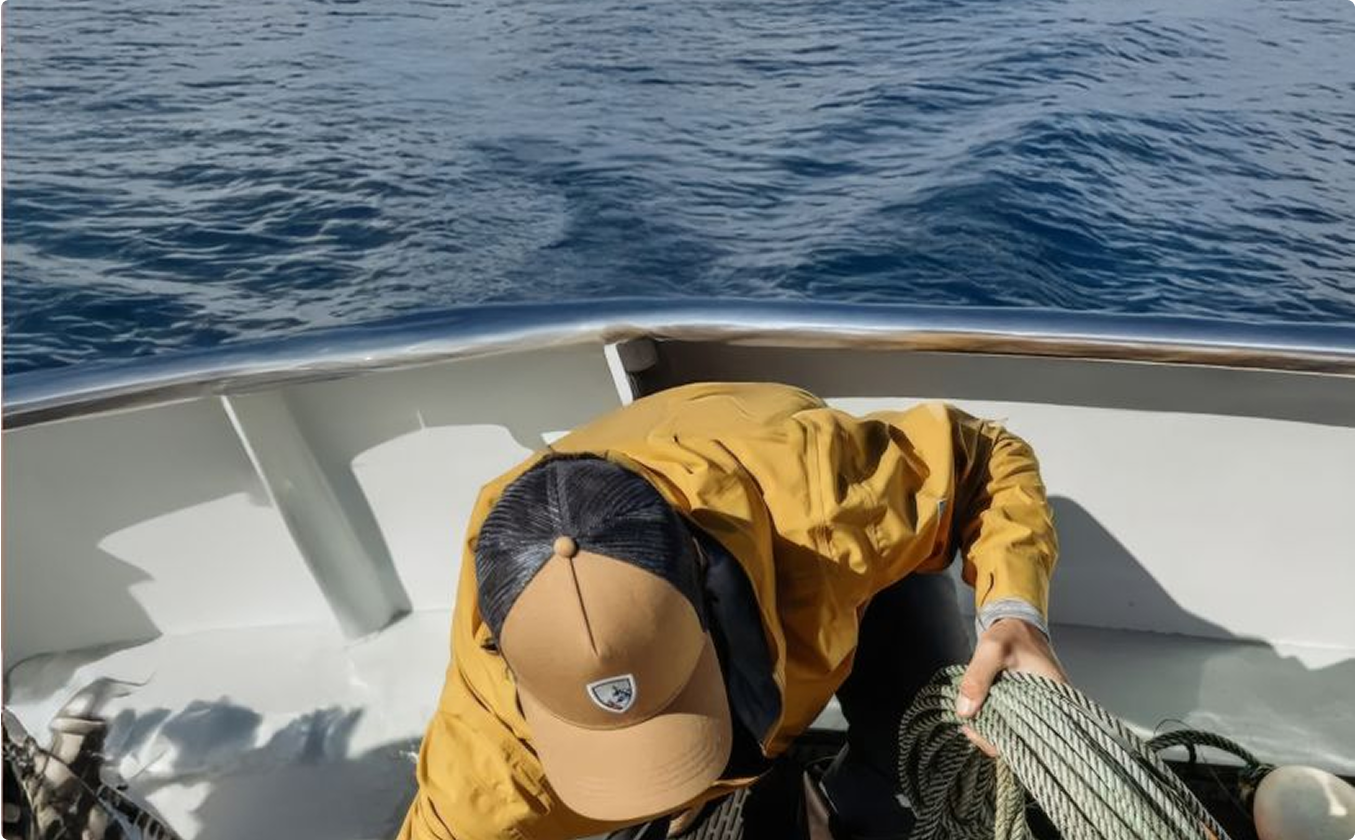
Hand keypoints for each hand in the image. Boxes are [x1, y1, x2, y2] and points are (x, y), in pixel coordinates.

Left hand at [954, 618, 1067, 756]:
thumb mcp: (992, 649)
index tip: (975, 730)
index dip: (1002, 741)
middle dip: (992, 736)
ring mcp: (1040, 707)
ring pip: (1015, 732)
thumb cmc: (1010, 634)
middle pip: (1023, 740)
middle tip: (968, 724)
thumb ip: (978, 677)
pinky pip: (1012, 721)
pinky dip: (995, 718)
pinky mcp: (1028, 705)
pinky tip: (978, 711)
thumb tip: (965, 711)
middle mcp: (1051, 707)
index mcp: (1054, 696)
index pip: (1034, 738)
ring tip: (970, 717)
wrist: (1017, 625)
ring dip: (992, 727)